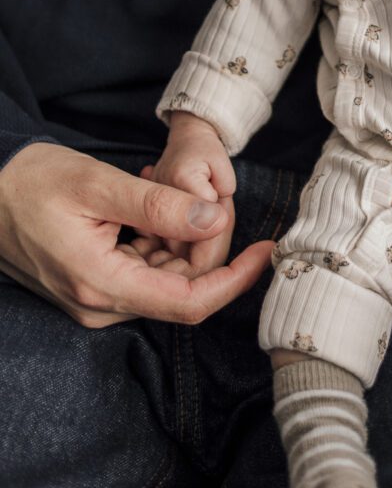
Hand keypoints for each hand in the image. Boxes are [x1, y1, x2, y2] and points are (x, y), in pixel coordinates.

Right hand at [0, 142, 272, 326]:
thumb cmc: (30, 182)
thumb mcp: (98, 183)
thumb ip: (159, 205)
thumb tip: (214, 219)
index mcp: (102, 285)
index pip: (190, 302)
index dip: (235, 279)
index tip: (264, 249)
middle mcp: (100, 305)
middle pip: (182, 289)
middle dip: (208, 247)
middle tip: (210, 195)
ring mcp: (95, 300)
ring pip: (166, 277)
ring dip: (181, 238)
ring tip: (166, 187)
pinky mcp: (94, 287)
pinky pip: (144, 269)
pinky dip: (158, 238)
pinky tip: (148, 201)